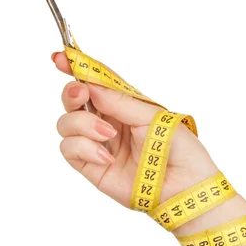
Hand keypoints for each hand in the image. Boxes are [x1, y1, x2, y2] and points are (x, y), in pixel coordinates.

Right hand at [52, 51, 217, 208]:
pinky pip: (69, 149)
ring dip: (82, 124)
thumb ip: (119, 102)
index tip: (60, 57)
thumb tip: (92, 86)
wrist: (185, 187)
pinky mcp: (91, 166)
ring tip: (108, 135)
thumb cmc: (180, 150)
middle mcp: (108, 121)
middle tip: (81, 94)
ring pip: (66, 123)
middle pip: (73, 100)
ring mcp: (98, 143)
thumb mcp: (152, 117)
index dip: (76, 68)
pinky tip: (106, 157)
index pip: (95, 83)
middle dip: (71, 93)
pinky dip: (84, 148)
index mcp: (124, 105)